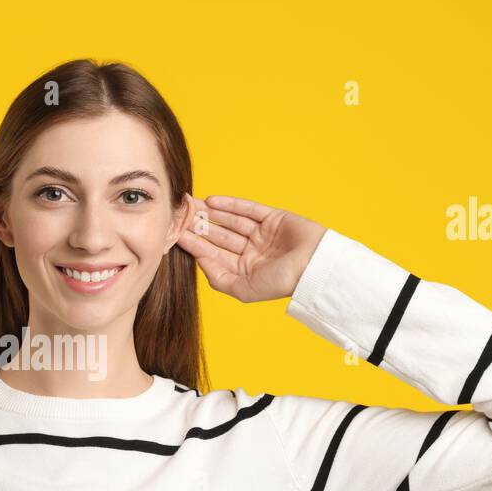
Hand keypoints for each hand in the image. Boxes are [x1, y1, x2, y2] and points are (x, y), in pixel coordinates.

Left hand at [176, 195, 327, 302]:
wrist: (314, 266)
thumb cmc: (281, 282)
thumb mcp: (243, 289)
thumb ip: (219, 278)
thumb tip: (199, 261)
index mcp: (244, 270)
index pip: (213, 255)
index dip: (195, 244)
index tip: (176, 233)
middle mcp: (252, 252)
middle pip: (219, 236)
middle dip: (200, 226)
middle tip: (180, 214)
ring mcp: (263, 234)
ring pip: (230, 221)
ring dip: (211, 213)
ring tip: (191, 205)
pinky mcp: (274, 218)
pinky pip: (248, 209)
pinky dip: (231, 204)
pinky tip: (212, 201)